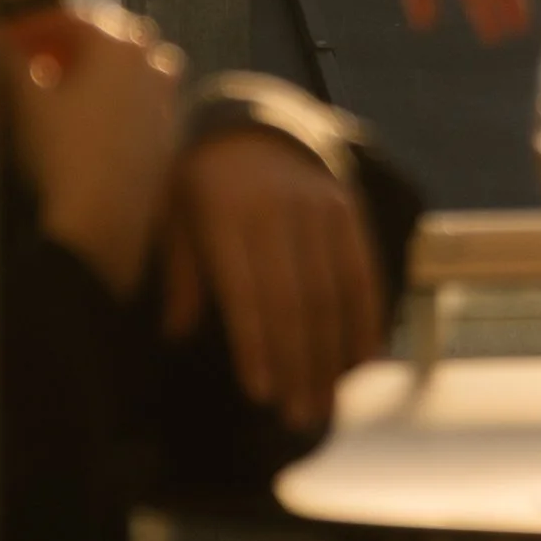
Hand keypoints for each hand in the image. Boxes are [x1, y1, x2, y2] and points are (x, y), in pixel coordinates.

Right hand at [0, 4, 183, 299]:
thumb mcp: (23, 102)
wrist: (100, 223)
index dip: (31, 25)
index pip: (74, 18)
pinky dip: (118, 105)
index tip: (1, 42)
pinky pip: (143, 107)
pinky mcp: (168, 140)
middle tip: (36, 63)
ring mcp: (165, 104)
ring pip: (136, 70)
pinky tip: (90, 129)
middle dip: (71, 45)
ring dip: (103, 72)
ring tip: (67, 92)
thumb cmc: (60, 153)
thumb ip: (7, 63)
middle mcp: (151, 66)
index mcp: (118, 46)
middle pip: (111, 38)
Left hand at [161, 125, 386, 424]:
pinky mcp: (345, 209)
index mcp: (227, 215)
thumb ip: (180, 273)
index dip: (256, 345)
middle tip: (300, 417)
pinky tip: (365, 357)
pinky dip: (365, 315)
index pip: (246, 292)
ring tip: (326, 403)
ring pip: (330, 292)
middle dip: (298, 364)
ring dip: (331, 354)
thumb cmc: (201, 186)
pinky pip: (360, 269)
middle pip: (294, 301)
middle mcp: (278, 211)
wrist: (253, 123)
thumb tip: (176, 335)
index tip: (261, 394)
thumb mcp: (174, 215)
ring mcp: (318, 208)